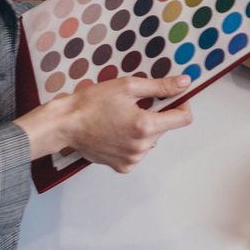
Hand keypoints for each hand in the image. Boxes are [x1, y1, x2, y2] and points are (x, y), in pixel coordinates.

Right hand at [20, 75, 193, 171]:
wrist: (64, 124)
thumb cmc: (90, 104)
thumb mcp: (127, 86)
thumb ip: (160, 86)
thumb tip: (184, 83)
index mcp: (145, 126)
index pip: (184, 118)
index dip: (182, 104)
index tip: (174, 98)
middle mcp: (141, 147)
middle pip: (165, 128)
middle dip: (156, 115)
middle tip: (134, 106)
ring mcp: (132, 159)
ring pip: (151, 140)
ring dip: (143, 129)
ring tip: (120, 119)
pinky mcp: (123, 166)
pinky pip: (138, 152)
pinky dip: (132, 142)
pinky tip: (115, 133)